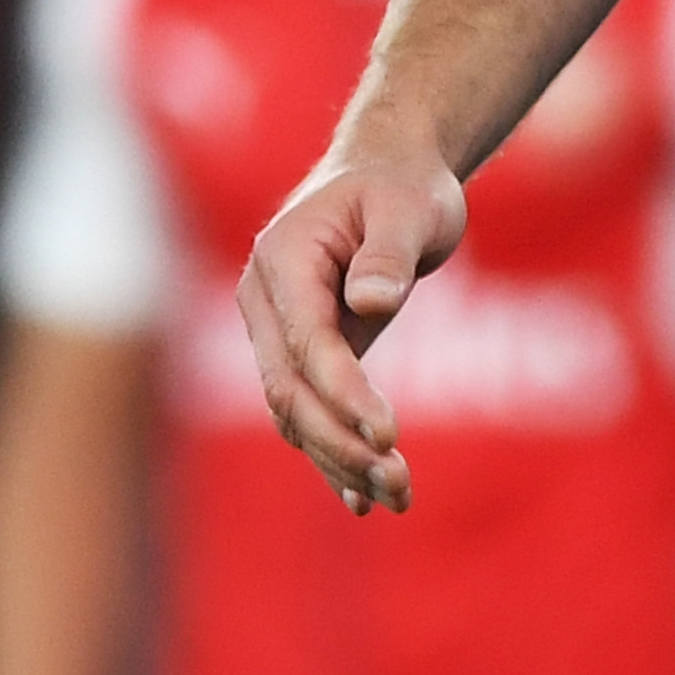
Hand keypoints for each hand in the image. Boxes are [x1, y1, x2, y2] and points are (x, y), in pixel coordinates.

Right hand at [238, 150, 472, 512]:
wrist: (389, 173)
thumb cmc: (403, 185)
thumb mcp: (409, 206)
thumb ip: (389, 253)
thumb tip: (370, 301)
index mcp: (281, 260)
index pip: (308, 343)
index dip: (345, 392)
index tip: (390, 434)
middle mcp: (265, 302)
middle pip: (291, 391)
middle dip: (341, 442)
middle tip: (398, 483)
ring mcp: (276, 331)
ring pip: (296, 413)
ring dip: (340, 459)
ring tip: (398, 497)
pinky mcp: (301, 355)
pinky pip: (309, 414)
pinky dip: (333, 455)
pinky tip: (363, 501)